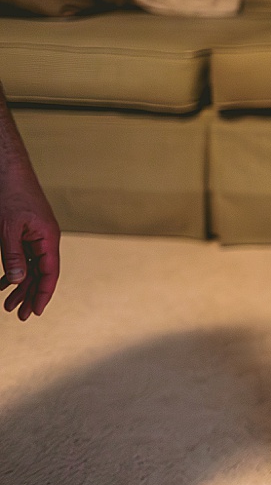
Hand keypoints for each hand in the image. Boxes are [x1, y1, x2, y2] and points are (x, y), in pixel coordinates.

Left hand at [0, 170, 59, 320]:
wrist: (9, 169)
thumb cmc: (10, 195)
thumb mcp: (8, 228)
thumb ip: (14, 255)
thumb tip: (19, 281)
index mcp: (48, 238)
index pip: (50, 273)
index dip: (43, 294)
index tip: (35, 312)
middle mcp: (46, 238)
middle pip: (42, 273)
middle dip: (31, 295)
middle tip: (19, 316)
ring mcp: (36, 234)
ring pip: (32, 267)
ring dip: (21, 285)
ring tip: (8, 304)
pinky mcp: (26, 231)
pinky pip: (24, 256)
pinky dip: (15, 270)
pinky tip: (5, 282)